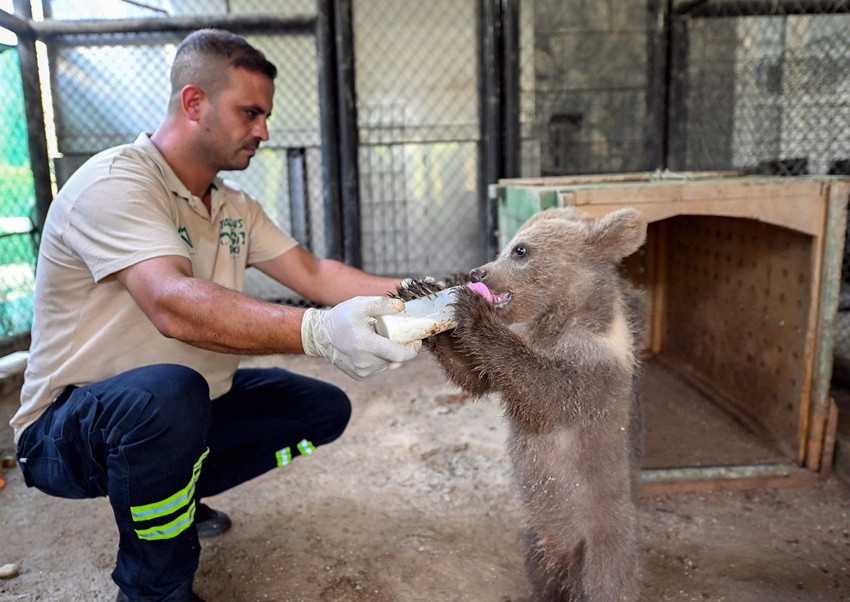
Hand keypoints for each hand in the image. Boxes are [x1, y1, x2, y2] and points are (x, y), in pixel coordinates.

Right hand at [301, 296, 420, 378]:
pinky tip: (370, 348)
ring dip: (388, 352)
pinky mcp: (360, 376)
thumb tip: (402, 307)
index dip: (413, 349)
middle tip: (394, 333)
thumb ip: (382, 303)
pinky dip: (379, 358)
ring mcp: (362, 371)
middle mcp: (365, 362)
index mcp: (366, 345)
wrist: (322, 335)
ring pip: (387, 363)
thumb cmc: (342, 317)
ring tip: (378, 339)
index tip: (416, 340)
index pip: (400, 355)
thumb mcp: (360, 304)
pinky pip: (378, 367)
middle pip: (395, 357)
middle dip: (399, 346)